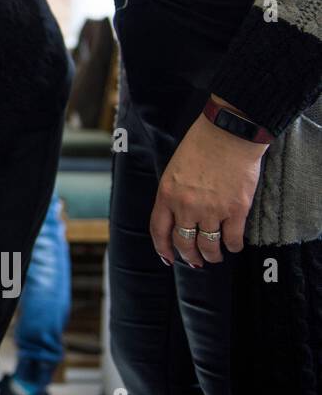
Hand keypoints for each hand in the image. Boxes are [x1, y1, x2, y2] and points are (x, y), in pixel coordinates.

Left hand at [150, 109, 265, 267]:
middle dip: (189, 256)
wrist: (228, 134)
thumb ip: (174, 193)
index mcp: (166, 194)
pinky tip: (233, 246)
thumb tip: (179, 216)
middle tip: (195, 261)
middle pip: (183, 242)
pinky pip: (233, 239)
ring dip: (211, 255)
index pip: (158, 230)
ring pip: (208, 245)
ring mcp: (211, 209)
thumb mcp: (174, 169)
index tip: (168, 258)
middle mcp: (186, 206)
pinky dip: (233, 246)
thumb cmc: (201, 145)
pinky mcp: (236, 209)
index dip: (162, 248)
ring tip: (215, 256)